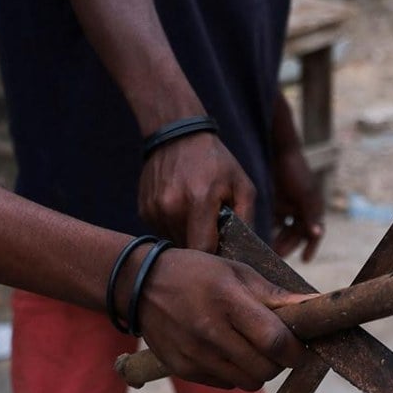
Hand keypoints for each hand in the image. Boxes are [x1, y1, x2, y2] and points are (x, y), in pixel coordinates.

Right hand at [136, 249, 309, 389]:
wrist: (140, 285)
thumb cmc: (198, 274)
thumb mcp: (237, 272)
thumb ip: (276, 296)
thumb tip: (316, 305)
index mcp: (228, 301)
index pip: (274, 340)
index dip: (295, 351)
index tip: (300, 347)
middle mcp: (210, 331)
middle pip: (265, 369)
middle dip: (279, 362)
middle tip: (275, 347)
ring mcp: (194, 353)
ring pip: (248, 382)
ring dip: (258, 370)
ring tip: (250, 348)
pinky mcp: (182, 368)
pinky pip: (225, 384)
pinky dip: (234, 373)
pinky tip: (225, 352)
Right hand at [138, 133, 255, 252]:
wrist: (177, 136)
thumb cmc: (216, 162)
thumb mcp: (242, 186)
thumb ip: (247, 220)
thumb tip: (247, 253)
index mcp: (199, 200)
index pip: (204, 249)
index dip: (215, 256)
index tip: (224, 252)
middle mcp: (171, 207)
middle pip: (189, 249)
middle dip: (203, 247)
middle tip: (214, 233)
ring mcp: (154, 209)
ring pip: (174, 242)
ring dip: (188, 237)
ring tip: (197, 218)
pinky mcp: (144, 210)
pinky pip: (163, 232)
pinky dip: (175, 228)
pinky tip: (182, 210)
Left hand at [271, 146, 324, 261]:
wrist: (281, 150)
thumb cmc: (297, 172)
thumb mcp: (305, 194)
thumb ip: (311, 214)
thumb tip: (318, 234)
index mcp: (313, 209)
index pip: (313, 234)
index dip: (311, 247)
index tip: (304, 260)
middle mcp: (302, 210)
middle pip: (296, 234)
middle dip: (287, 245)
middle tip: (276, 257)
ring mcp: (289, 206)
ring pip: (283, 229)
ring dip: (276, 239)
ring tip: (266, 249)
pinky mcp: (276, 202)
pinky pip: (272, 220)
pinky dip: (267, 228)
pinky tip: (256, 235)